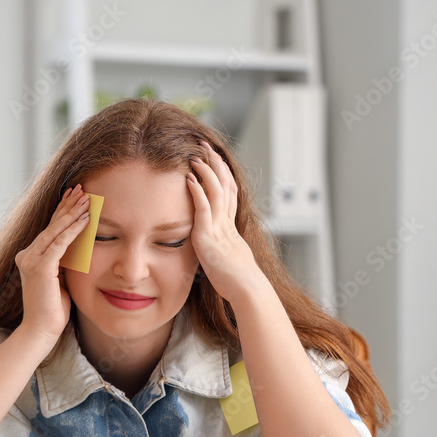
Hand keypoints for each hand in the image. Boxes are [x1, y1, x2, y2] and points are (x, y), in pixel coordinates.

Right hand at [14, 185, 90, 341]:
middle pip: (51, 224)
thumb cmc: (53, 310)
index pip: (50, 229)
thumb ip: (64, 261)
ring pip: (55, 230)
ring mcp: (30, 260)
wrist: (41, 331)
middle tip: (81, 188)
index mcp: (31, 257)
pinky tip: (86, 219)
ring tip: (87, 198)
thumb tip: (78, 246)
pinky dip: (74, 230)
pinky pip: (60, 243)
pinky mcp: (39, 268)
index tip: (75, 196)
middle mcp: (27, 255)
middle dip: (67, 205)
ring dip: (73, 213)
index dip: (62, 211)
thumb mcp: (61, 278)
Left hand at [186, 142, 262, 302]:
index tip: (215, 158)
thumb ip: (222, 250)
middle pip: (224, 184)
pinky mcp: (209, 237)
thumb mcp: (230, 260)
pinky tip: (189, 179)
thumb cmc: (239, 282)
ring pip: (215, 192)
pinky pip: (203, 209)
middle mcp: (227, 223)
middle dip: (215, 163)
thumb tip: (218, 251)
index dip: (222, 173)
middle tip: (206, 146)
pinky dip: (196, 192)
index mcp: (232, 227)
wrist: (247, 289)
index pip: (229, 192)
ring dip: (205, 172)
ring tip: (195, 156)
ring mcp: (219, 228)